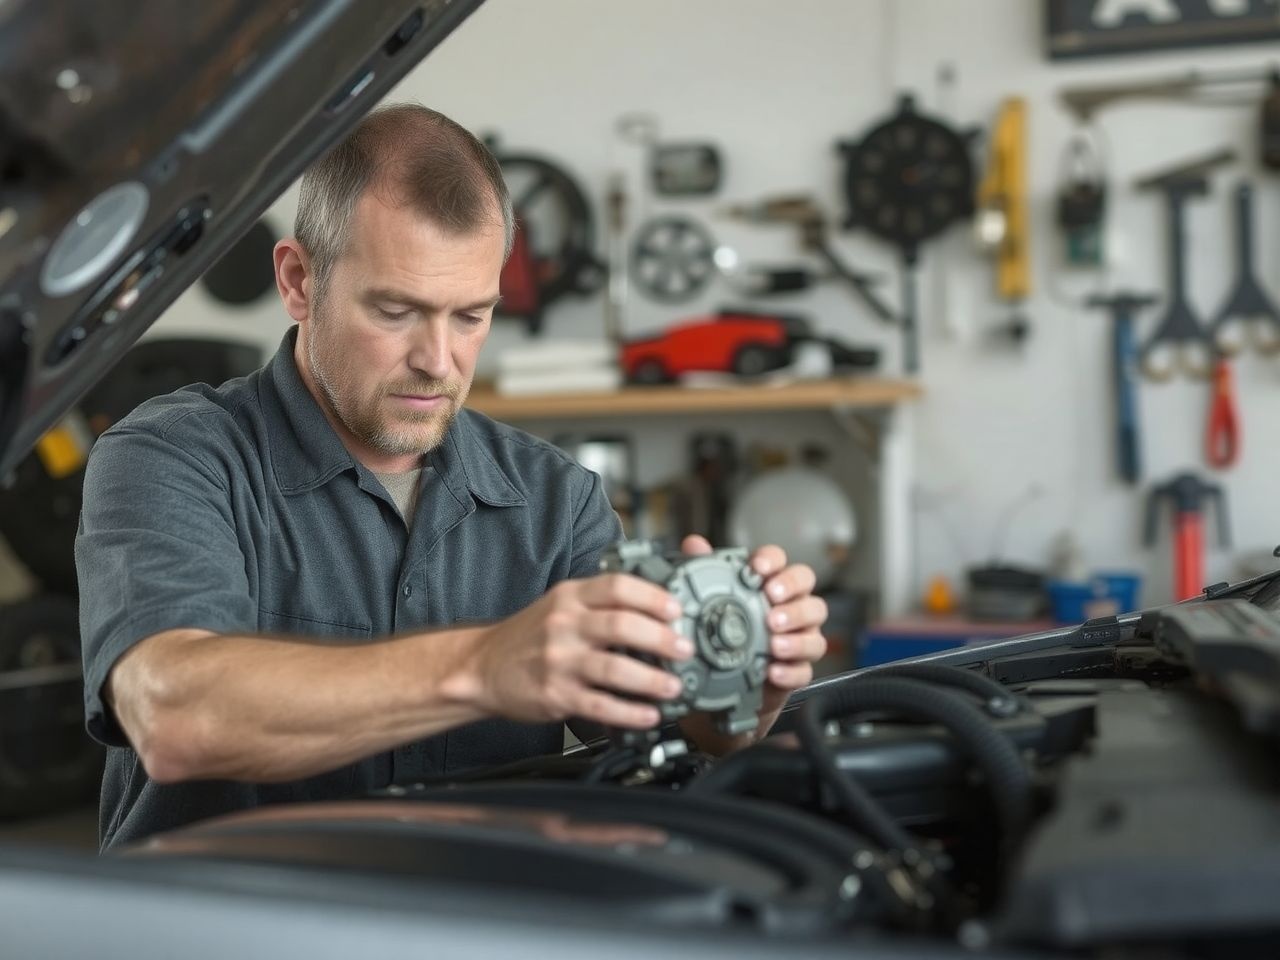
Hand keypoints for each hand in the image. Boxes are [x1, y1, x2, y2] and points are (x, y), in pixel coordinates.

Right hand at [467, 574, 692, 729]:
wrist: (482, 666)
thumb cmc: (529, 636)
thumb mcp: (560, 604)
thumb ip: (600, 602)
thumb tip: (655, 607)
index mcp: (570, 598)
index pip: (617, 587)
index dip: (652, 597)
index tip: (677, 609)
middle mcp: (564, 625)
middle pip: (621, 625)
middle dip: (661, 639)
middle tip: (685, 649)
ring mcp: (559, 661)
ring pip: (614, 668)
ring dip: (651, 680)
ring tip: (674, 686)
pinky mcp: (555, 694)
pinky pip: (600, 705)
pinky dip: (629, 712)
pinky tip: (648, 714)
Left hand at [679, 535, 827, 749]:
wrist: (726, 682)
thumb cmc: (727, 632)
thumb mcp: (712, 600)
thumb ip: (706, 569)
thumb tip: (694, 544)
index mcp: (772, 586)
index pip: (782, 563)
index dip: (773, 561)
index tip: (757, 567)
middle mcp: (792, 610)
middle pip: (809, 593)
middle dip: (793, 596)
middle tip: (771, 603)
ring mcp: (799, 641)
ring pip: (815, 634)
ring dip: (796, 637)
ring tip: (774, 642)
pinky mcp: (798, 671)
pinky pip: (805, 671)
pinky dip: (790, 671)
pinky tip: (773, 671)